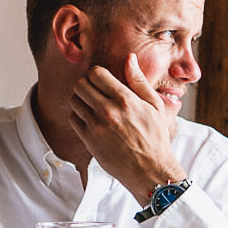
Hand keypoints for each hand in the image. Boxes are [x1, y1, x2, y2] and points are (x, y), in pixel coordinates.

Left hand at [67, 53, 185, 205]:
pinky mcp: (89, 140)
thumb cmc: (155, 137)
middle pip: (80, 84)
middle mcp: (108, 111)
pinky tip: (91, 119)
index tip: (102, 80)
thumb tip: (129, 58)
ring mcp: (96, 126)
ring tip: (93, 105)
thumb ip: (138, 81)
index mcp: (125, 99)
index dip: (97, 74)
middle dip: (86, 84)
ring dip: (81, 100)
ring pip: (74, 101)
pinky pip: (72, 119)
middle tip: (95, 91)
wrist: (149, 169)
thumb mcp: (154, 105)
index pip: (96, 73)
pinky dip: (78, 116)